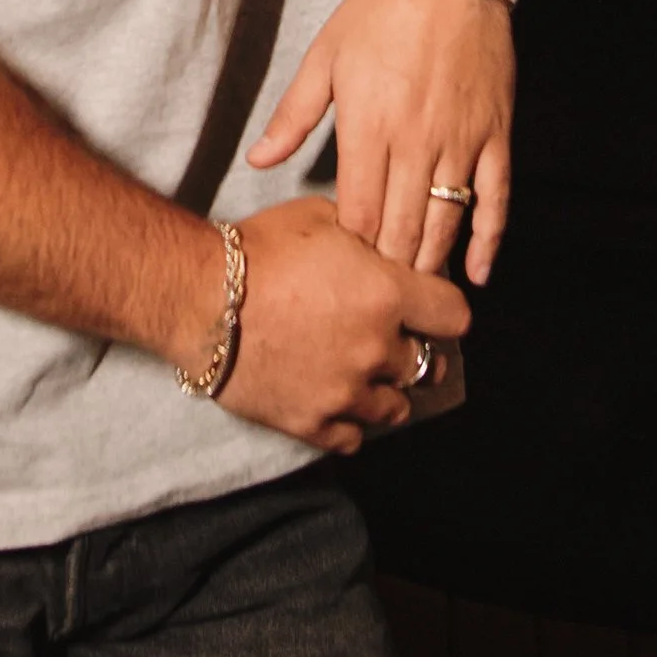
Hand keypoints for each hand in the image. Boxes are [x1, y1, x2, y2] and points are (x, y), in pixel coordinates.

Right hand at [222, 196, 469, 456]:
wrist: (200, 297)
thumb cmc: (260, 250)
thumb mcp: (322, 218)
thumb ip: (367, 235)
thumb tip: (386, 240)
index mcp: (388, 294)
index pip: (455, 316)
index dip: (443, 310)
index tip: (428, 309)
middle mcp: (377, 348)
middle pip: (425, 365)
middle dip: (409, 350)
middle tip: (385, 340)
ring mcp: (346, 391)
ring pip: (394, 407)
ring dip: (384, 390)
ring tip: (362, 375)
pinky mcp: (311, 422)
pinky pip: (352, 438)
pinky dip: (349, 424)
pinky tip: (337, 404)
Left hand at [248, 0, 514, 282]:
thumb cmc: (378, 13)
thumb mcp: (323, 58)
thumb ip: (293, 116)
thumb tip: (259, 159)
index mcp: (368, 126)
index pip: (359, 213)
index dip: (352, 250)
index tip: (344, 270)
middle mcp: (415, 142)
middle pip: (400, 228)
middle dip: (388, 269)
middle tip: (377, 297)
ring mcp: (459, 141)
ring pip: (446, 222)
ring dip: (431, 262)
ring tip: (417, 293)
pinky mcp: (495, 135)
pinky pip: (495, 199)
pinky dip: (489, 241)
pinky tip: (478, 273)